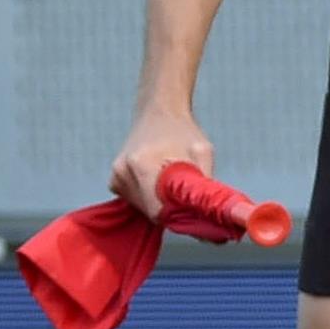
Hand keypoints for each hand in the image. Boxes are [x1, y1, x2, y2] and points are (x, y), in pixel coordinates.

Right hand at [110, 106, 214, 220]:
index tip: (195, 211)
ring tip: (172, 181)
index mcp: (142, 165)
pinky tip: (159, 179)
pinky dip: (151, 197)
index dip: (179, 216)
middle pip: (150, 212)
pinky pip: (136, 201)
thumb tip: (214, 218)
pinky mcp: (115, 180)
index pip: (158, 211)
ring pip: (143, 208)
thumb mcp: (202, 152)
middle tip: (188, 194)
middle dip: (172, 210)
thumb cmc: (183, 131)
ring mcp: (116, 176)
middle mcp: (123, 172)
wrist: (158, 111)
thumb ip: (204, 186)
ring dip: (161, 203)